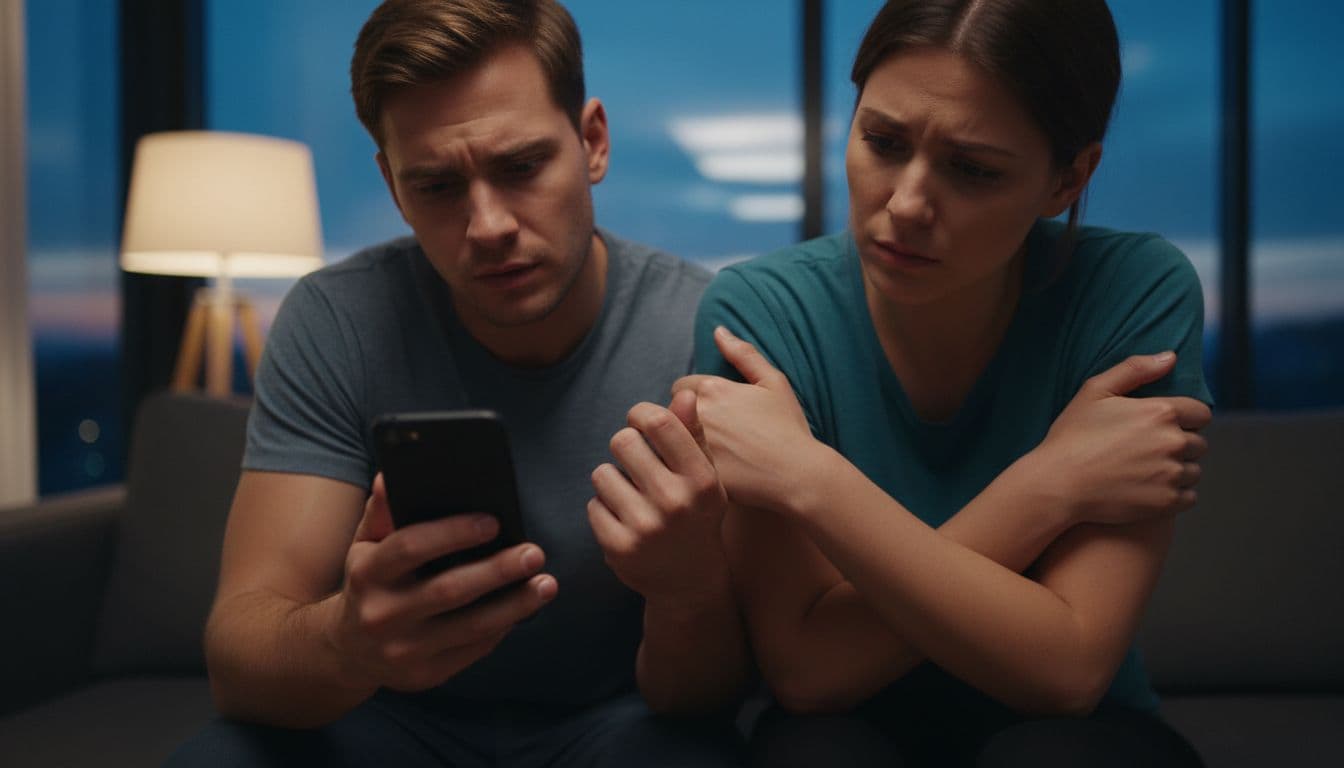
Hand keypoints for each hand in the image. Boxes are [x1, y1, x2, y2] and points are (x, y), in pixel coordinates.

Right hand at [329, 474, 556, 691]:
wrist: (349, 650)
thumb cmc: (370, 582)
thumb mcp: (365, 544)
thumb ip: (381, 510)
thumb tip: (392, 474)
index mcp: (367, 573)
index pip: (410, 547)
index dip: (453, 532)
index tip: (494, 521)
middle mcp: (382, 614)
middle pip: (448, 590)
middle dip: (496, 571)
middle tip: (534, 553)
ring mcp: (403, 650)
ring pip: (470, 626)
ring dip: (514, 605)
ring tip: (546, 584)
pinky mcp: (425, 675)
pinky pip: (473, 650)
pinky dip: (502, 628)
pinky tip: (524, 608)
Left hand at [588, 390, 731, 605]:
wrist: (690, 581)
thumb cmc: (697, 516)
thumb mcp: (707, 477)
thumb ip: (693, 435)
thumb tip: (685, 394)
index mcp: (702, 479)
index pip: (658, 422)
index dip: (640, 414)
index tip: (641, 424)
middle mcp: (676, 502)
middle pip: (623, 441)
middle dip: (626, 448)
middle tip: (637, 464)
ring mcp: (646, 527)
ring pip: (602, 473)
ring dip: (612, 480)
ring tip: (632, 495)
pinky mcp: (619, 547)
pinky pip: (593, 504)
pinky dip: (604, 508)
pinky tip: (625, 520)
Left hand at [672, 326, 827, 513]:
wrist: (798, 476)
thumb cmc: (788, 428)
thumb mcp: (774, 383)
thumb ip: (743, 354)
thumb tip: (718, 330)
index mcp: (712, 388)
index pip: (680, 387)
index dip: (694, 400)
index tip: (712, 415)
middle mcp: (696, 413)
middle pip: (671, 412)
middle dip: (683, 419)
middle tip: (708, 434)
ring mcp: (692, 444)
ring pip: (669, 439)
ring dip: (678, 442)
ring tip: (702, 453)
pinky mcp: (692, 473)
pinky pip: (674, 465)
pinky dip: (682, 467)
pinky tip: (700, 473)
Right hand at [1033, 352, 1211, 525]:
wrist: (1058, 483)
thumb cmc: (1073, 436)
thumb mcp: (1095, 391)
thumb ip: (1135, 369)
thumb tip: (1170, 357)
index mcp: (1161, 412)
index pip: (1201, 413)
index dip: (1185, 418)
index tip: (1163, 427)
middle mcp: (1173, 442)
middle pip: (1199, 443)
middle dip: (1180, 445)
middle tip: (1149, 450)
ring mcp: (1171, 474)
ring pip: (1194, 471)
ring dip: (1178, 470)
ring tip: (1148, 471)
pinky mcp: (1167, 502)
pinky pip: (1189, 497)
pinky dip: (1176, 494)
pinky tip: (1151, 489)